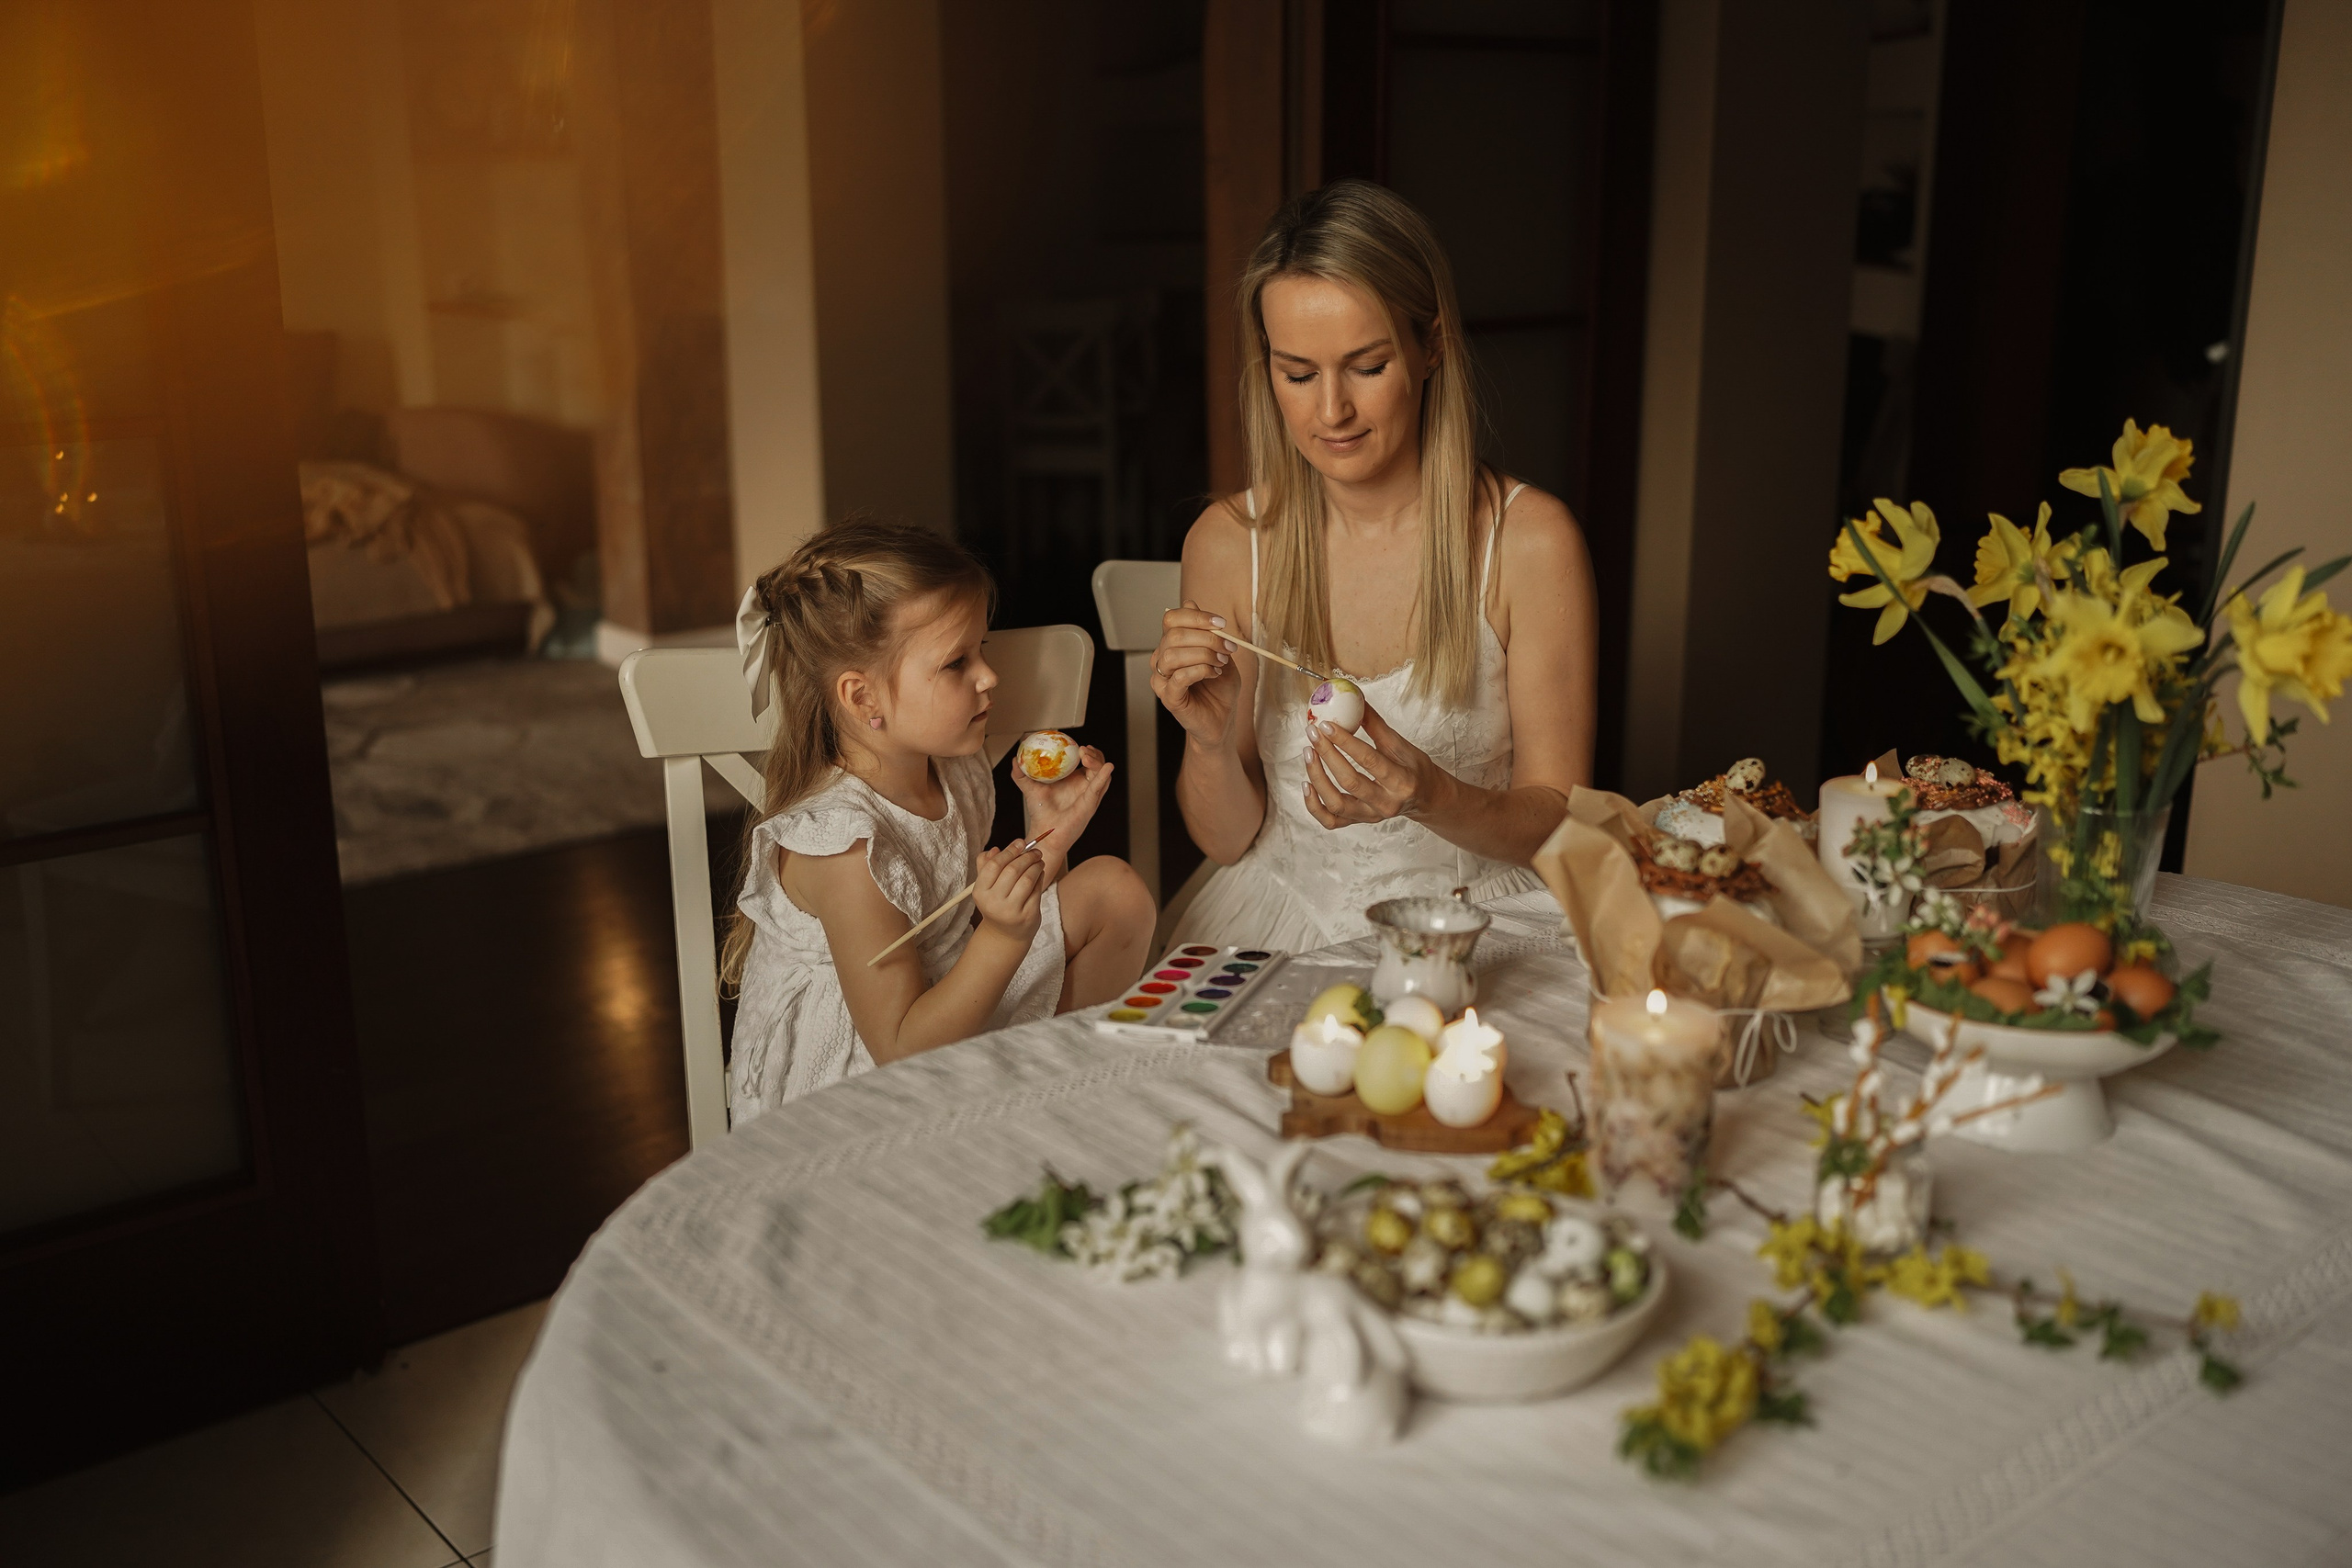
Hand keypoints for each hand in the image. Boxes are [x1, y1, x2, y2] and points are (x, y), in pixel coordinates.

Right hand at [971, 840, 1045, 944]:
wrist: (1005, 935)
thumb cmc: (997, 904)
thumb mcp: (986, 887)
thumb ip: (986, 866)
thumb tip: (995, 849)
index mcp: (980, 892)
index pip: (994, 865)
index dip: (1010, 851)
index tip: (1021, 842)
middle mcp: (994, 903)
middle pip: (1013, 870)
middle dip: (1027, 856)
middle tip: (1035, 851)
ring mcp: (1011, 911)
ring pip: (1027, 879)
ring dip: (1036, 866)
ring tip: (1039, 861)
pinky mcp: (1027, 916)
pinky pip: (1036, 890)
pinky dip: (1040, 878)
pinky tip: (1040, 873)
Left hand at [1011, 745, 1112, 883]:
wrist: (1043, 831)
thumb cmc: (1040, 812)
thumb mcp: (1029, 788)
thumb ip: (1021, 774)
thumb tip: (1015, 760)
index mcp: (1074, 780)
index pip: (1085, 760)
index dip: (1085, 751)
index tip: (1077, 744)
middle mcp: (1085, 786)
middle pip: (1097, 764)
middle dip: (1093, 753)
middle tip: (1082, 749)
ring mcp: (1090, 794)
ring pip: (1102, 773)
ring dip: (1097, 761)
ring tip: (1087, 755)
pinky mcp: (1091, 802)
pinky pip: (1100, 786)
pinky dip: (1104, 775)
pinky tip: (1107, 767)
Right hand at [1150, 600, 1240, 747]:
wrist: (1223, 719)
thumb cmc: (1219, 688)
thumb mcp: (1220, 652)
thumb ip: (1206, 630)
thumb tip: (1191, 602)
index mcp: (1172, 645)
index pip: (1171, 619)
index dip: (1196, 617)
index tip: (1221, 624)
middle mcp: (1162, 659)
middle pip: (1174, 635)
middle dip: (1207, 638)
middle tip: (1228, 648)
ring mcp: (1162, 680)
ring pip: (1173, 655)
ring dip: (1203, 655)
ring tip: (1221, 663)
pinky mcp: (1169, 698)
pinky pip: (1178, 677)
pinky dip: (1200, 671)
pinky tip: (1213, 674)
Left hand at [1301, 702, 1453, 828]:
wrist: (1424, 797)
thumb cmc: (1414, 768)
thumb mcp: (1402, 745)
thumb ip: (1376, 726)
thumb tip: (1356, 700)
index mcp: (1401, 782)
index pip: (1369, 760)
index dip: (1345, 741)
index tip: (1326, 724)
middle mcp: (1386, 803)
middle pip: (1349, 782)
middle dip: (1327, 755)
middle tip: (1313, 733)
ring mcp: (1371, 816)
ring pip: (1336, 804)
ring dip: (1317, 778)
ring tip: (1308, 753)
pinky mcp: (1360, 822)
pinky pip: (1330, 821)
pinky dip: (1313, 806)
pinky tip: (1306, 785)